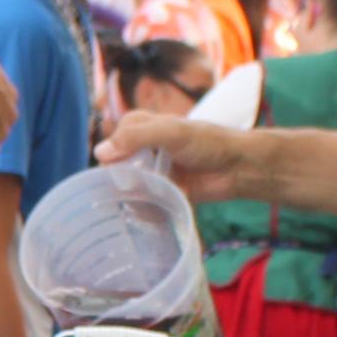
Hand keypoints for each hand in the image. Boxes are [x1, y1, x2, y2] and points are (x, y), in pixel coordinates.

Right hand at [93, 112, 246, 200]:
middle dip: (119, 178)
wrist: (238, 168)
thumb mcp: (171, 133)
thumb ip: (136, 138)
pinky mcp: (165, 190)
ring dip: (132, 194)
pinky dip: (144, 207)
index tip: (113, 166)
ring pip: (130, 184)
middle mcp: (147, 148)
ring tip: (139, 200)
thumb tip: (99, 153)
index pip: (115, 139)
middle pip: (118, 164)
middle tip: (129, 187)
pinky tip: (149, 210)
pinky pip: (145, 201)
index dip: (112, 153)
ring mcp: (156, 170)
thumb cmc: (208, 143)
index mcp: (145, 127)